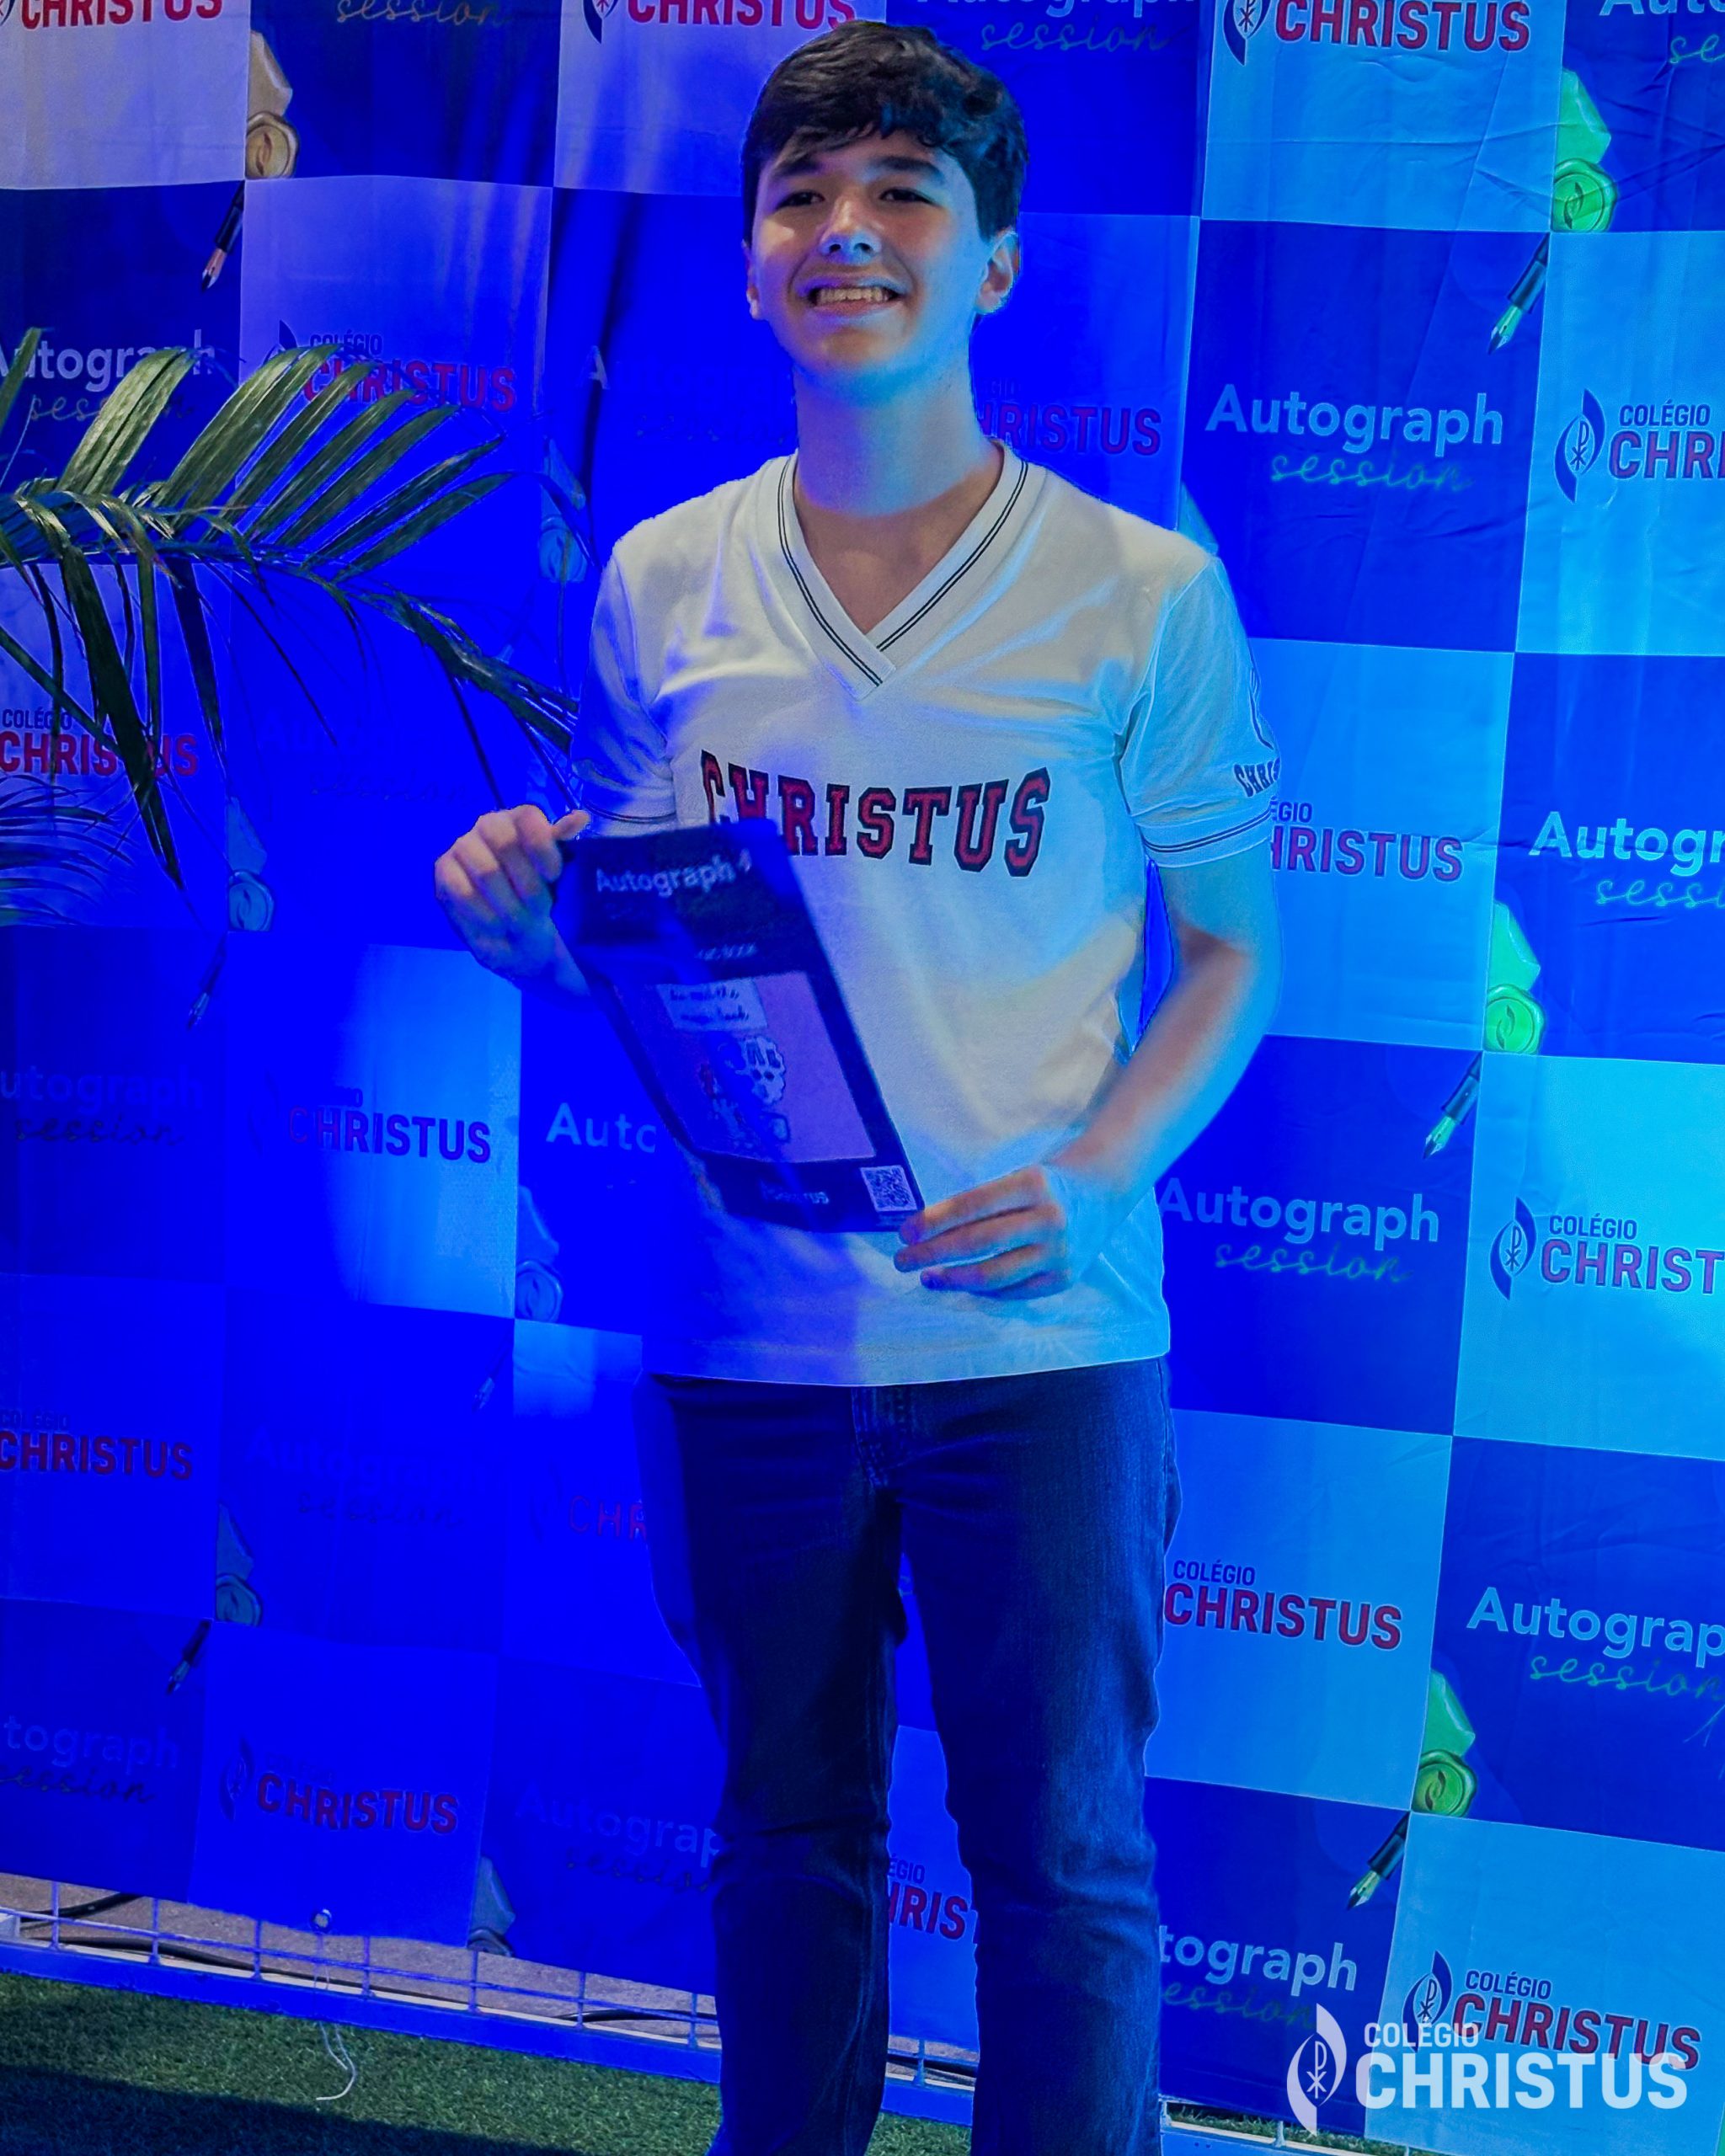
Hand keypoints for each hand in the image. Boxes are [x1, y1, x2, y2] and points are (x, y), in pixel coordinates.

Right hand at [433, 803, 588, 993]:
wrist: (518, 937)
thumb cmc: (540, 901)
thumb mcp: (559, 878)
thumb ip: (564, 846)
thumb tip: (580, 817)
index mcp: (519, 819)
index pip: (527, 816)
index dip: (542, 846)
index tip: (554, 876)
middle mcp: (488, 824)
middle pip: (505, 842)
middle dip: (527, 884)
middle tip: (539, 910)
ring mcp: (462, 846)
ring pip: (486, 871)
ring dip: (508, 905)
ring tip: (520, 924)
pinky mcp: (443, 871)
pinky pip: (463, 890)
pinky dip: (484, 914)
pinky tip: (497, 927)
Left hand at [892, 1154, 1132, 1299]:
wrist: (1104, 1193)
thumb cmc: (1047, 1184)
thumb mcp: (1018, 1177)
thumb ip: (982, 1204)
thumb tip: (927, 1233)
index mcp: (1032, 1183)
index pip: (972, 1205)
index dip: (933, 1221)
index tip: (904, 1232)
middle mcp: (1049, 1218)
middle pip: (978, 1243)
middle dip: (932, 1254)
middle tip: (902, 1260)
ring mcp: (1059, 1252)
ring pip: (994, 1275)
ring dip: (952, 1280)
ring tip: (927, 1277)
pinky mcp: (1065, 1278)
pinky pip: (1014, 1292)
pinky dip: (983, 1293)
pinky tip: (961, 1286)